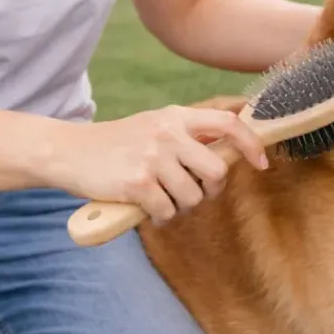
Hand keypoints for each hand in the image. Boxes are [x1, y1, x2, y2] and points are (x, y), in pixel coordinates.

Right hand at [53, 105, 267, 224]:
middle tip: (192, 192)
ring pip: (193, 196)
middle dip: (209, 190)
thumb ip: (188, 134)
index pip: (228, 123)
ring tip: (161, 198)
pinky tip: (145, 207)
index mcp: (176, 116)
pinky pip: (167, 211)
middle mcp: (168, 133)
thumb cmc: (118, 144)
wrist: (70, 151)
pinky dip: (160, 217)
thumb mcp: (155, 125)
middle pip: (216, 170)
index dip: (251, 143)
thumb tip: (230, 148)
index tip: (262, 163)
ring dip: (180, 206)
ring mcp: (152, 157)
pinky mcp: (137, 183)